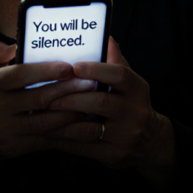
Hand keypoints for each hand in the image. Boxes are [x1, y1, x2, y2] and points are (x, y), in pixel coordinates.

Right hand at [0, 42, 96, 183]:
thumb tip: (17, 42)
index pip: (21, 75)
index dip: (46, 71)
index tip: (68, 66)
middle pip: (39, 98)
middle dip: (68, 90)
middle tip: (91, 83)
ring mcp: (7, 129)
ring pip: (46, 122)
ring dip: (72, 114)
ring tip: (92, 105)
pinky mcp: (14, 147)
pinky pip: (44, 140)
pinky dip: (64, 134)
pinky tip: (81, 127)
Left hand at [46, 37, 175, 185]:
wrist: (149, 141)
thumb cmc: (131, 104)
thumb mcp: (129, 83)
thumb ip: (115, 62)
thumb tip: (106, 38)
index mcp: (137, 89)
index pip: (119, 75)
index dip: (96, 69)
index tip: (73, 66)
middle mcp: (134, 112)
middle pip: (100, 102)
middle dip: (70, 98)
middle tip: (47, 96)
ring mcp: (125, 135)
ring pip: (89, 129)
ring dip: (62, 122)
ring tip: (42, 115)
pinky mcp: (114, 154)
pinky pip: (84, 147)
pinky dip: (64, 140)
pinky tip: (49, 133)